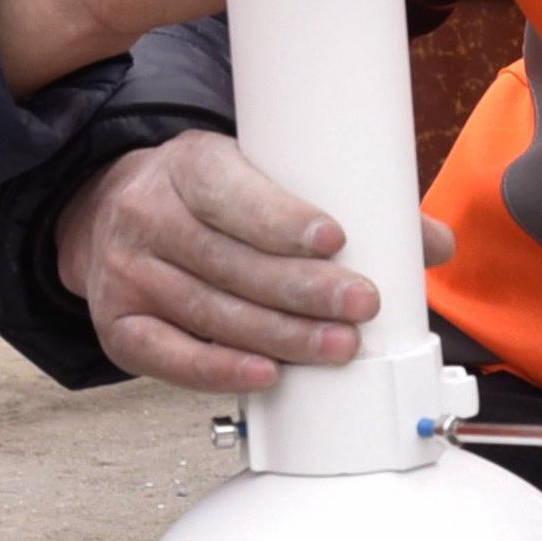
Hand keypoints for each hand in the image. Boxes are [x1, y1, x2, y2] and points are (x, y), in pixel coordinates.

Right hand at [53, 132, 461, 395]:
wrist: (110, 216)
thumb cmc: (206, 199)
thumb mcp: (257, 172)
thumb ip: (337, 199)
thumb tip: (431, 243)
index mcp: (188, 165)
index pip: (229, 193)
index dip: (281, 219)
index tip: (335, 239)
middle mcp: (147, 216)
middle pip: (229, 262)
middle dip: (302, 290)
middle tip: (361, 305)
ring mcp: (127, 274)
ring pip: (211, 312)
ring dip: (280, 336)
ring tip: (339, 347)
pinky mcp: (120, 324)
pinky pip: (170, 356)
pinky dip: (218, 370)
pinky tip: (265, 375)